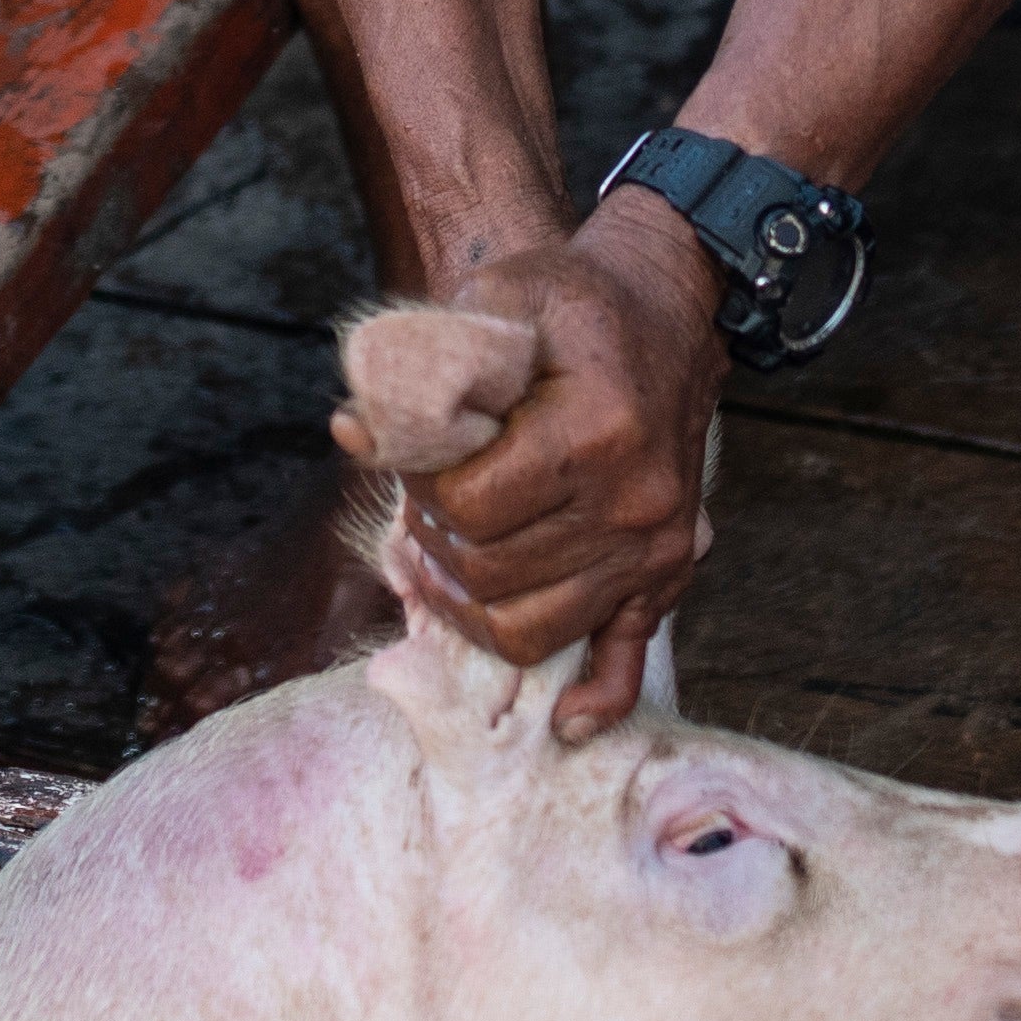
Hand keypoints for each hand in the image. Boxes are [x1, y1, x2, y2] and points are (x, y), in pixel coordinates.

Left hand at [393, 194, 727, 733]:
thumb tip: (351, 434)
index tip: (418, 461)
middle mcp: (633, 500)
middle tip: (426, 509)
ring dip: (474, 608)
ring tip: (450, 562)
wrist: (667, 304)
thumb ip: (418, 370)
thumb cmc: (569, 301)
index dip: (421, 491)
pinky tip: (560, 719)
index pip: (470, 509)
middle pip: (494, 575)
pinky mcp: (670, 568)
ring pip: (537, 630)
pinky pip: (627, 658)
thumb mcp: (491, 302)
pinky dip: (594, 698)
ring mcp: (656, 544)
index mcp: (593, 429)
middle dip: (438, 547)